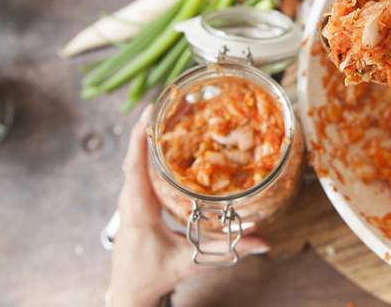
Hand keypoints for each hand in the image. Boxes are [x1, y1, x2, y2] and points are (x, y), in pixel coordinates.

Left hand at [108, 106, 269, 306]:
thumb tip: (261, 243)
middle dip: (149, 127)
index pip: (134, 167)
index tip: (149, 113)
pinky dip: (149, 151)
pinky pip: (139, 170)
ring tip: (168, 113)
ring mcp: (130, 199)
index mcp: (137, 209)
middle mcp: (129, 200)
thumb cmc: (151, 275)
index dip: (140, 138)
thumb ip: (226, 251)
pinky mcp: (135, 201)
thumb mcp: (189, 262)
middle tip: (168, 102)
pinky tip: (164, 140)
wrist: (129, 290)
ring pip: (135, 160)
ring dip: (149, 136)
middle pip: (134, 155)